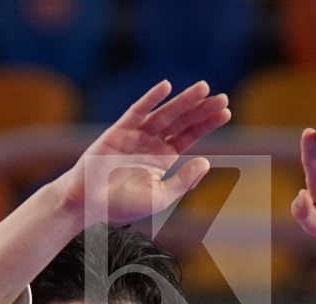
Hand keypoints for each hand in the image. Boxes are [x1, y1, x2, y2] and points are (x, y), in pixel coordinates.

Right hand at [54, 80, 230, 223]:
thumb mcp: (161, 197)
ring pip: (165, 114)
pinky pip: (138, 111)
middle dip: (202, 109)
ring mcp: (136, 135)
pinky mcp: (119, 130)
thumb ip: (183, 181)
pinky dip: (151, 99)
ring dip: (183, 101)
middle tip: (222, 97)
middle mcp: (152, 143)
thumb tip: (206, 162)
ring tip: (203, 88)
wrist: (89, 203)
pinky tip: (166, 87)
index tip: (226, 112)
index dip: (207, 123)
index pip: (190, 135)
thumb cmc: (123, 204)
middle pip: (182, 121)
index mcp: (164, 159)